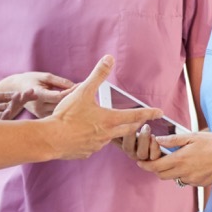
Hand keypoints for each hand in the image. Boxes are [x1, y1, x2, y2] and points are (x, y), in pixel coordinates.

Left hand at [0, 41, 42, 119]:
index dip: (16, 95)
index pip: (3, 98)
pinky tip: (14, 106)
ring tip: (30, 95)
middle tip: (35, 93)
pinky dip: (8, 116)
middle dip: (21, 101)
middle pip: (7, 107)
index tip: (30, 90)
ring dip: (17, 106)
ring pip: (4, 116)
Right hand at [2, 72, 74, 118]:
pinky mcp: (42, 117)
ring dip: (71, 106)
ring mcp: (40, 114)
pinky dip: (65, 110)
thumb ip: (60, 81)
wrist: (15, 90)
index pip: (58, 96)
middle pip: (62, 105)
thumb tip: (76, 85)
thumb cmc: (30, 80)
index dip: (71, 92)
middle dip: (74, 98)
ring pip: (61, 112)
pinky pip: (57, 115)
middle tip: (86, 92)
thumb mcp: (45, 76)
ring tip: (81, 99)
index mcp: (38, 94)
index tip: (81, 86)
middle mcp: (39, 106)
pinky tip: (73, 105)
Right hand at [47, 55, 161, 159]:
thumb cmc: (67, 115)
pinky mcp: (86, 152)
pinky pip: (95, 145)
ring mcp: (97, 146)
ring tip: (113, 126)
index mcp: (110, 120)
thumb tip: (109, 58)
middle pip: (128, 130)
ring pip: (111, 138)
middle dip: (136, 124)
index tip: (160, 112)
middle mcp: (107, 135)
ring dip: (116, 132)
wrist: (50, 139)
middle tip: (141, 121)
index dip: (149, 112)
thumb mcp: (83, 91)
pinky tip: (89, 135)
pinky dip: (96, 139)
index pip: (136, 116)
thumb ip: (98, 75)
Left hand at [136, 130, 211, 187]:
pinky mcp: (200, 184)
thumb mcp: (194, 136)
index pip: (155, 166)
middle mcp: (184, 172)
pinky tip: (191, 164)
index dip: (145, 165)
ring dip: (170, 171)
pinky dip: (183, 174)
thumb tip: (158, 139)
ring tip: (175, 160)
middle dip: (155, 169)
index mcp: (180, 159)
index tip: (139, 162)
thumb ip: (174, 139)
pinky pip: (186, 180)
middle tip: (155, 160)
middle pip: (161, 175)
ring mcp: (192, 180)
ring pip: (174, 178)